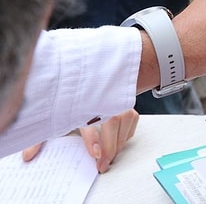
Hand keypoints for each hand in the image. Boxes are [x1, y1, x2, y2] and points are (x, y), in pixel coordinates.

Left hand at [22, 109, 138, 172]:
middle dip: (110, 147)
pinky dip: (126, 133)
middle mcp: (102, 100)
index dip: (94, 139)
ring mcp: (115, 101)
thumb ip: (38, 139)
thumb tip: (28, 156)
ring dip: (119, 142)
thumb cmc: (68, 106)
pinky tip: (118, 142)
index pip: (91, 121)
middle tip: (103, 164)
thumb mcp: (53, 121)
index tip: (95, 154)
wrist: (80, 87)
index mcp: (82, 104)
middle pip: (112, 122)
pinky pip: (131, 120)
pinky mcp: (125, 104)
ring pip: (125, 120)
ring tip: (110, 157)